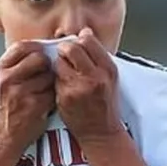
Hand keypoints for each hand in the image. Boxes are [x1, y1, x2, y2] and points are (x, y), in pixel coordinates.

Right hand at [0, 41, 55, 152]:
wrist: (5, 135)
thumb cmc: (8, 107)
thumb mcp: (3, 82)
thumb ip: (17, 65)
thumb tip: (41, 47)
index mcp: (0, 71)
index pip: (21, 46)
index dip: (36, 46)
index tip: (44, 49)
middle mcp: (7, 79)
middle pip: (39, 58)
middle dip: (47, 65)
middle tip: (45, 74)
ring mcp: (20, 92)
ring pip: (49, 75)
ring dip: (51, 83)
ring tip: (42, 92)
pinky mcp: (34, 105)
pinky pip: (53, 92)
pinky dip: (52, 97)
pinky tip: (45, 103)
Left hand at [53, 28, 121, 143]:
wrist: (100, 132)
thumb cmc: (105, 105)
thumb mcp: (111, 78)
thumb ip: (98, 56)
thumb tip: (84, 33)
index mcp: (107, 70)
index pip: (88, 41)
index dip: (80, 40)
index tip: (78, 45)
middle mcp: (94, 77)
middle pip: (71, 48)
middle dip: (65, 49)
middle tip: (65, 54)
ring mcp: (77, 88)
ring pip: (59, 63)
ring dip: (60, 64)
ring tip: (66, 73)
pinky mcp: (64, 97)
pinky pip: (55, 80)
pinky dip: (57, 80)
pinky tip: (65, 87)